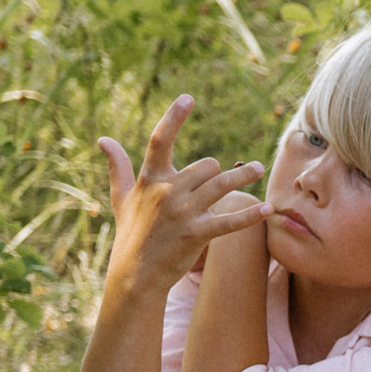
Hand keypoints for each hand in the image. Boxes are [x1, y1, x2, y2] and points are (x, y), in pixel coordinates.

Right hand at [101, 96, 269, 294]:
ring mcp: (182, 213)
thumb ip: (117, 167)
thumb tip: (103, 139)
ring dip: (243, 176)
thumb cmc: (131, 233)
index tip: (187, 97)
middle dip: (218, 171)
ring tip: (258, 169)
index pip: (161, 140)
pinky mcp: (196, 234)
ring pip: (221, 185)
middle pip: (206, 166)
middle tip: (230, 174)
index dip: (174, 117)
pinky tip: (267, 209)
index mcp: (150, 180)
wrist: (135, 274)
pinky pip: (229, 221)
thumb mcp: (120, 198)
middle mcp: (166, 192)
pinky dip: (249, 215)